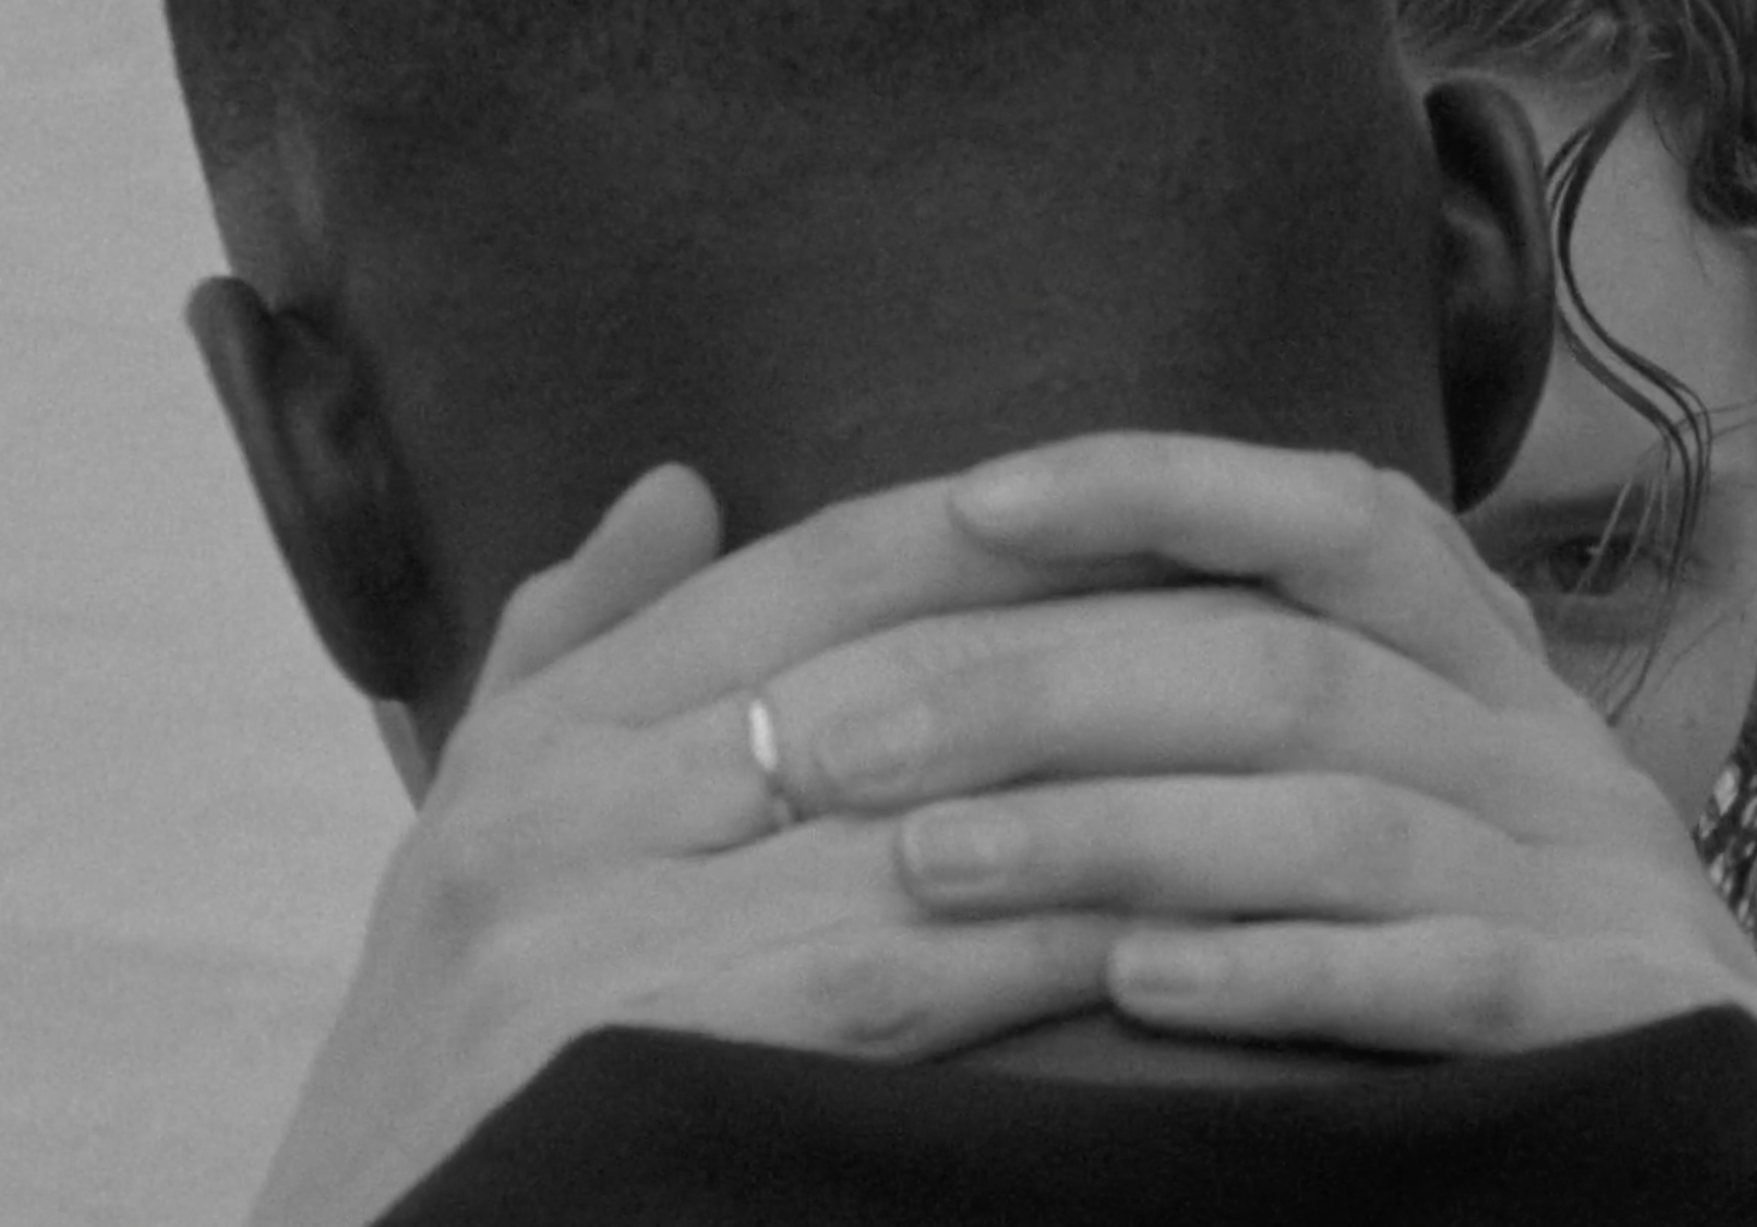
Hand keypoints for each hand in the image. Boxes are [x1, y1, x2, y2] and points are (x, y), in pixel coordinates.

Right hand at [253, 465, 1270, 1224]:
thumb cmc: (466, 1081)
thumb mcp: (476, 843)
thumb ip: (576, 652)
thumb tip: (680, 483)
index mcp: (541, 738)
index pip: (811, 570)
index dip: (1008, 528)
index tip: (1172, 511)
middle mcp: (559, 806)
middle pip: (897, 666)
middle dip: (1108, 635)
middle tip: (1290, 613)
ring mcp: (594, 935)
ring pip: (923, 806)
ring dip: (1123, 777)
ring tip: (1290, 751)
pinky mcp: (656, 1065)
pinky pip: (904, 968)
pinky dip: (1054, 933)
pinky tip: (1189, 917)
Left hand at [755, 434, 1756, 1117]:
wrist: (1747, 1155)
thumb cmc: (1515, 958)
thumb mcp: (1414, 807)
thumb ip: (1267, 720)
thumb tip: (1015, 649)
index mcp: (1492, 673)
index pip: (1334, 516)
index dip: (1155, 488)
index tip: (968, 504)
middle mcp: (1548, 751)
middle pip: (1281, 670)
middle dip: (1039, 693)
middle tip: (832, 745)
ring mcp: (1599, 882)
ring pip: (1337, 818)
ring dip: (1115, 834)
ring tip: (927, 862)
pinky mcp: (1628, 1019)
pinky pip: (1445, 978)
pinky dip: (1287, 974)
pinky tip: (1140, 987)